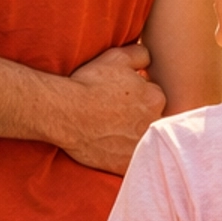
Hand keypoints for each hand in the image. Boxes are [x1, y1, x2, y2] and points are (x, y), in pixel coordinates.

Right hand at [59, 43, 164, 173]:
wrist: (65, 113)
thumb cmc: (90, 83)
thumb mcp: (117, 57)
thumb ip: (140, 54)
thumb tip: (149, 59)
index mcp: (155, 98)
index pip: (154, 97)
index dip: (138, 97)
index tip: (123, 99)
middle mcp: (154, 123)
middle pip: (152, 120)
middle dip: (139, 117)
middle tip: (117, 115)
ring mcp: (141, 147)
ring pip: (143, 140)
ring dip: (132, 136)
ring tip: (112, 131)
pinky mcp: (126, 165)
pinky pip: (133, 161)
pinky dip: (124, 156)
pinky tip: (110, 147)